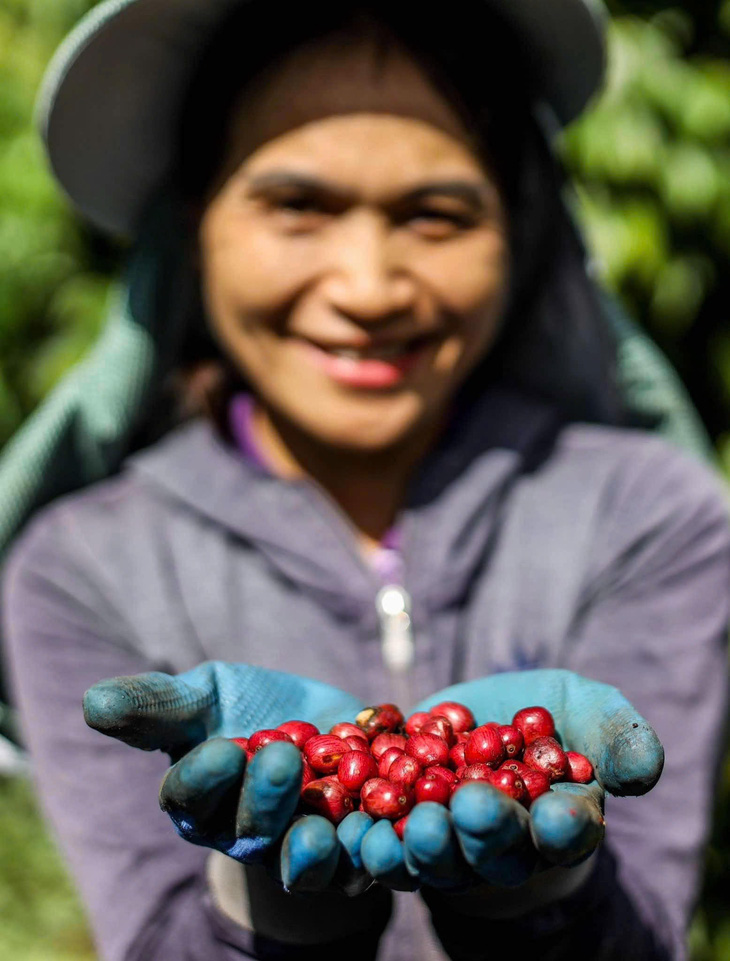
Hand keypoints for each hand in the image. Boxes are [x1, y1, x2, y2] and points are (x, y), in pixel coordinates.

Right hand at [83, 661, 374, 893]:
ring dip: (311, 847)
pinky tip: (382, 828)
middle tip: (283, 756)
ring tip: (324, 822)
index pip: (189, 798)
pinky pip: (358, 865)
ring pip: (300, 862)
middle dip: (264, 797)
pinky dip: (368, 853)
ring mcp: (296, 851)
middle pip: (247, 831)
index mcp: (198, 800)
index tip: (222, 748)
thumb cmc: (246, 708)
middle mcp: (242, 835)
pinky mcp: (349, 856)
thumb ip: (157, 703)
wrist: (320, 725)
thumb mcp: (204, 695)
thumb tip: (91, 702)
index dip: (203, 778)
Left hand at [359, 669, 663, 903]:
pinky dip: (369, 840)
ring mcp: (452, 846)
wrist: (483, 725)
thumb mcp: (587, 709)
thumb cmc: (548, 718)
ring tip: (406, 829)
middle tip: (467, 809)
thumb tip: (645, 769)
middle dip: (483, 832)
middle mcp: (507, 846)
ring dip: (420, 848)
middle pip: (497, 850)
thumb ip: (617, 735)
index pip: (569, 830)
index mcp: (561, 820)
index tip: (560, 816)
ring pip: (437, 859)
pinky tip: (355, 828)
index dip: (566, 827)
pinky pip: (385, 845)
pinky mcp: (402, 832)